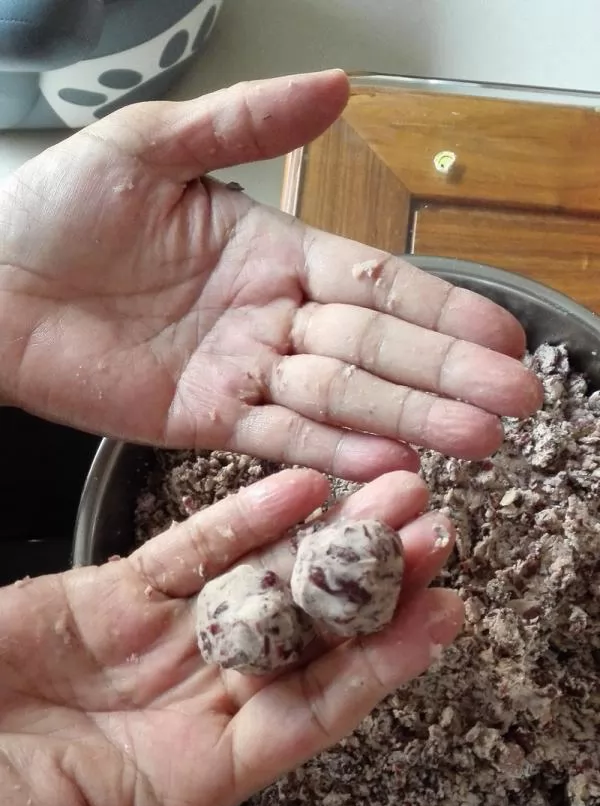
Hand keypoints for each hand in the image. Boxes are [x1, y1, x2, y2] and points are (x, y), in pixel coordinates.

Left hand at [0, 71, 540, 481]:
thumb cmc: (56, 207)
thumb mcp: (151, 144)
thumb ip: (245, 124)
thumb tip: (338, 86)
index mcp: (273, 249)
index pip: (376, 282)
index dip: (439, 310)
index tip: (500, 335)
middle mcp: (270, 316)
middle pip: (374, 350)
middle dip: (446, 378)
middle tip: (515, 407)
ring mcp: (242, 374)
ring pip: (339, 402)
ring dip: (408, 422)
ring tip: (476, 443)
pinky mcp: (203, 423)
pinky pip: (278, 439)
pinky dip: (331, 454)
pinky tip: (387, 463)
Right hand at [0, 468, 461, 805]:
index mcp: (203, 775)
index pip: (313, 713)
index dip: (381, 667)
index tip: (443, 617)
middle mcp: (195, 703)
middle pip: (306, 638)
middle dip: (374, 586)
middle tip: (436, 532)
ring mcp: (157, 644)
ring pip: (259, 584)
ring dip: (325, 540)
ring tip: (391, 493)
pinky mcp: (110, 597)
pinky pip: (187, 551)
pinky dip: (239, 520)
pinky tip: (298, 489)